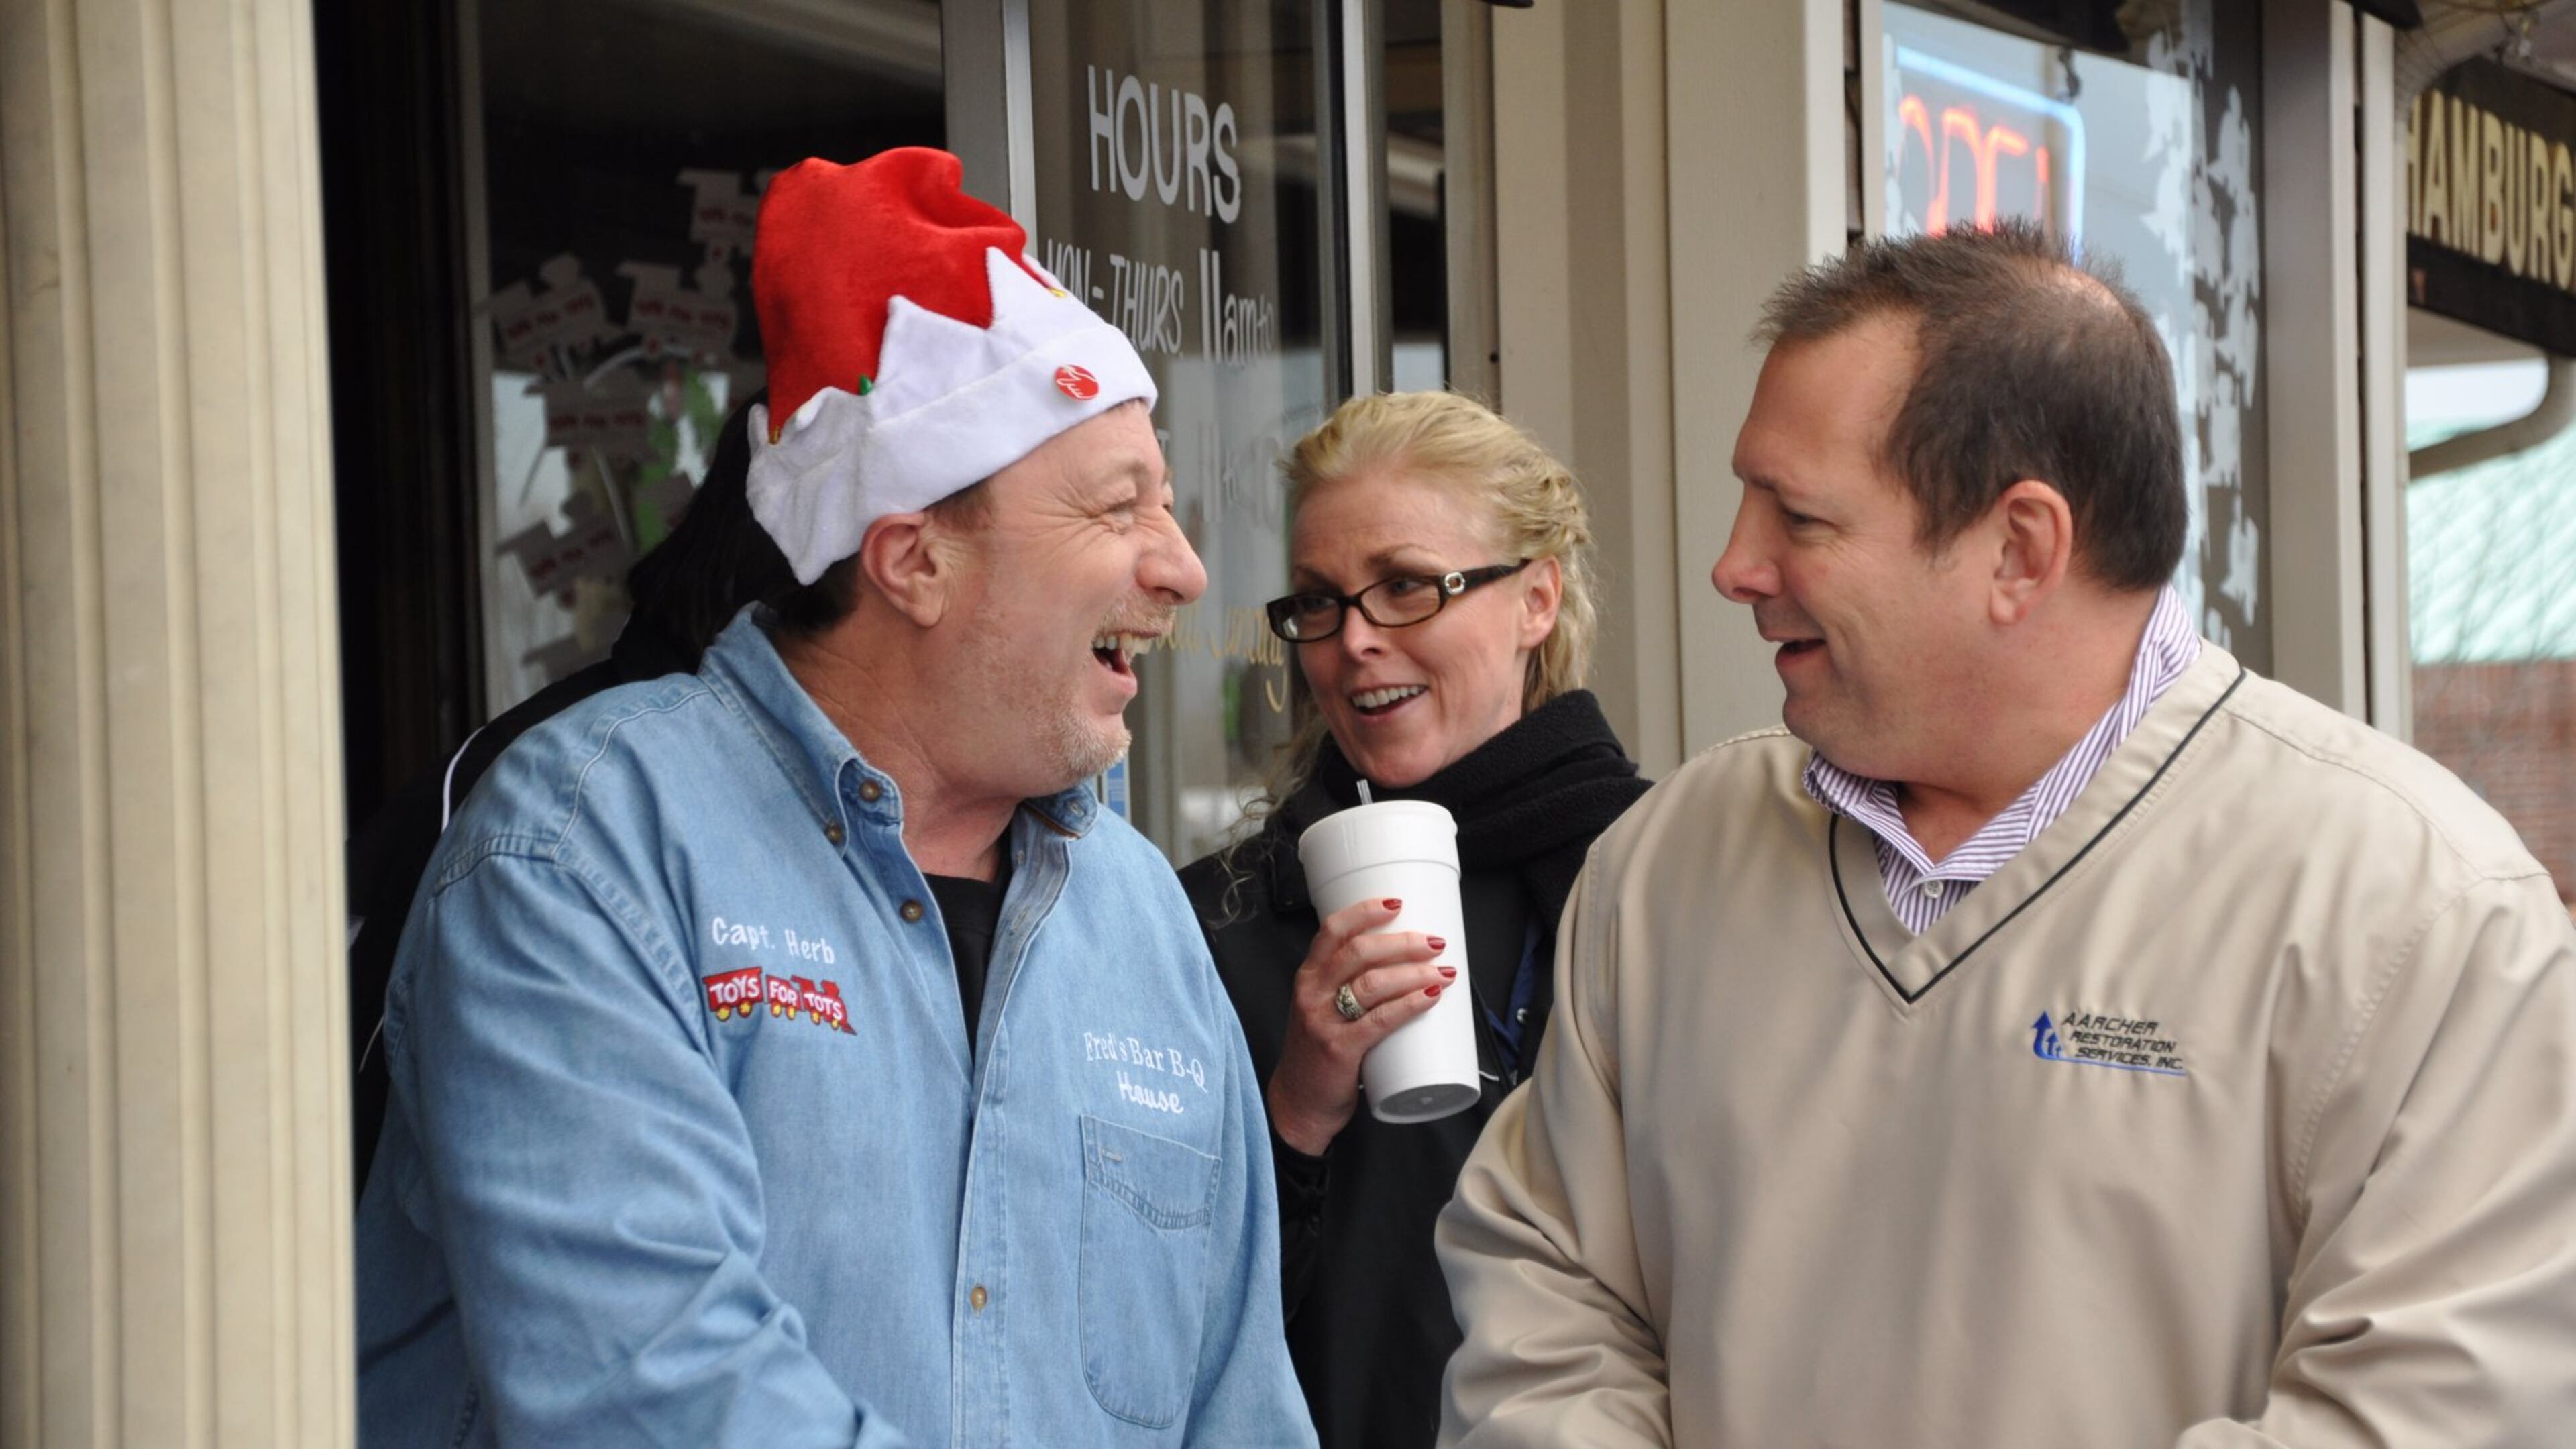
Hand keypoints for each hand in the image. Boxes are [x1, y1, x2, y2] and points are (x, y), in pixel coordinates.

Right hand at [1267, 896, 1451, 1156]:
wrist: (1298, 1102)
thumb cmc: (1317, 1054)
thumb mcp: (1321, 1009)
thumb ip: (1350, 985)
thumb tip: (1404, 963)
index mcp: (1309, 977)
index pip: (1333, 931)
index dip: (1365, 912)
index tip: (1396, 903)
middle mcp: (1312, 993)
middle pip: (1360, 952)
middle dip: (1403, 943)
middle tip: (1433, 942)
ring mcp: (1324, 1021)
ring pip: (1374, 983)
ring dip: (1414, 972)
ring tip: (1442, 972)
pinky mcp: (1340, 1049)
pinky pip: (1381, 1019)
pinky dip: (1410, 1004)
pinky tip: (1430, 996)